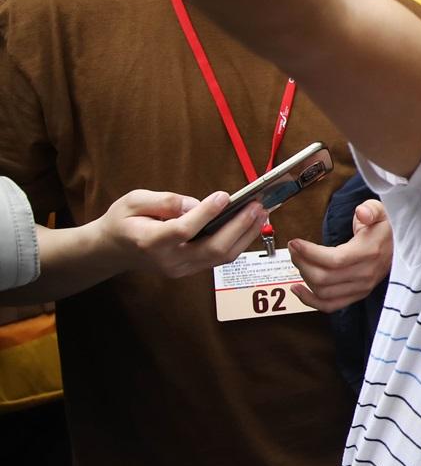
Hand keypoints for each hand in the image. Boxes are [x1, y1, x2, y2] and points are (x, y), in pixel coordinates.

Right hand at [93, 187, 266, 278]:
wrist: (113, 249)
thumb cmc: (123, 221)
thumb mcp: (133, 201)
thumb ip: (164, 201)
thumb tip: (195, 204)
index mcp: (149, 241)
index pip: (184, 230)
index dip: (206, 214)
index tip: (224, 196)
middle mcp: (169, 260)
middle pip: (212, 248)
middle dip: (239, 226)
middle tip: (257, 205)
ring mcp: (182, 268)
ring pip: (222, 256)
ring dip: (246, 234)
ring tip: (261, 212)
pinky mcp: (191, 269)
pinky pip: (220, 258)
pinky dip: (239, 240)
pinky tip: (250, 223)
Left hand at [286, 199, 391, 311]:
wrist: (400, 247)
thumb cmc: (385, 229)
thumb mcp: (381, 212)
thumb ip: (371, 209)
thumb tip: (362, 212)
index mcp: (369, 253)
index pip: (334, 260)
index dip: (310, 253)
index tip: (295, 242)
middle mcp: (365, 274)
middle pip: (324, 277)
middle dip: (302, 262)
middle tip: (293, 249)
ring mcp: (362, 287)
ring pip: (323, 291)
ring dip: (304, 277)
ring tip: (298, 261)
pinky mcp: (357, 295)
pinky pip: (330, 305)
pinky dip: (310, 300)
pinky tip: (297, 289)